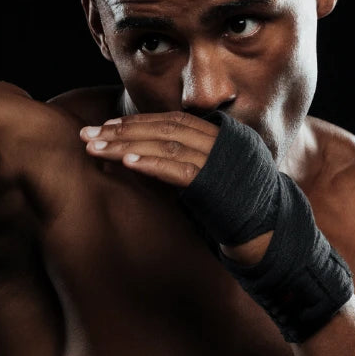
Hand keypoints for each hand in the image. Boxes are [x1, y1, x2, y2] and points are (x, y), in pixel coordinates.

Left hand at [79, 111, 271, 263]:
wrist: (267, 236)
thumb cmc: (232, 207)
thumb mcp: (209, 174)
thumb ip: (184, 158)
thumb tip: (140, 151)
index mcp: (221, 134)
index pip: (172, 120)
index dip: (137, 121)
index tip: (104, 126)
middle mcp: (222, 142)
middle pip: (164, 128)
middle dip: (122, 130)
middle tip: (87, 134)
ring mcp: (220, 162)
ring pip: (167, 145)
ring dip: (127, 145)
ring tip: (95, 148)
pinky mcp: (216, 185)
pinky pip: (178, 169)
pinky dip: (151, 163)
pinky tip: (127, 162)